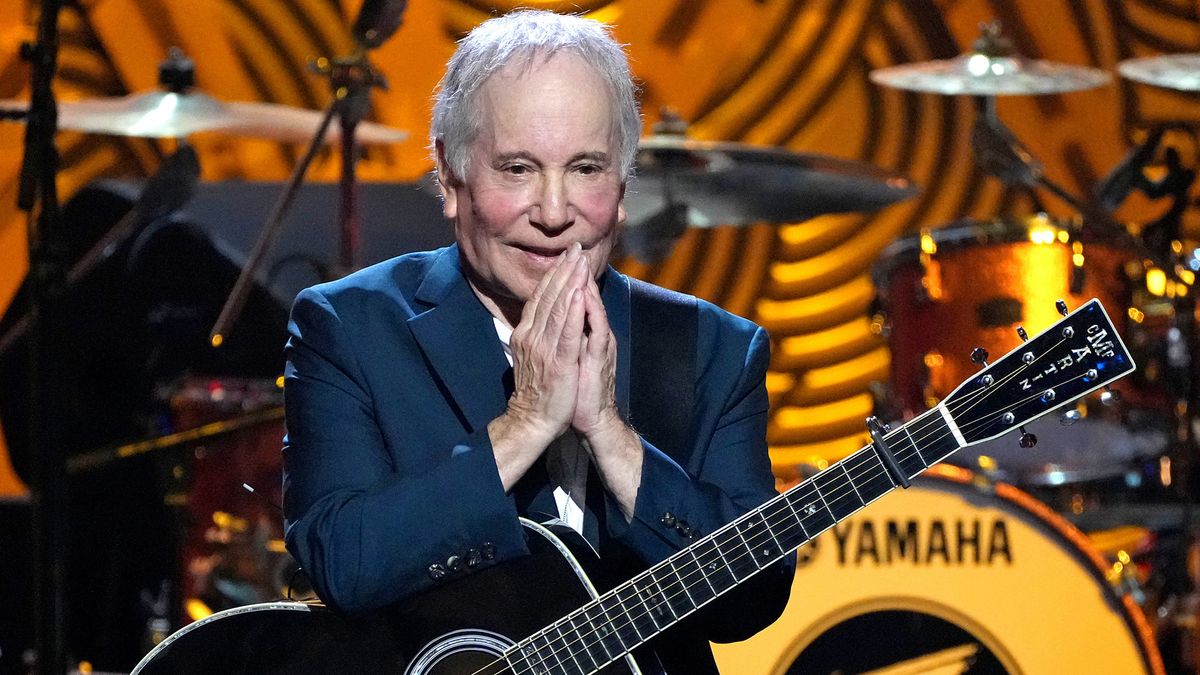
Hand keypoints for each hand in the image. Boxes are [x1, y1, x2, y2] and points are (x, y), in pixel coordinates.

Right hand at [505, 243, 588, 445]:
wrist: (532, 420)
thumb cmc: (537, 390)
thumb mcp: (532, 355)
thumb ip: (537, 332)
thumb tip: (543, 312)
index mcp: (526, 333)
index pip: (540, 297)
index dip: (554, 274)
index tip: (566, 255)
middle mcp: (532, 336)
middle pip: (549, 296)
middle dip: (564, 270)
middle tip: (576, 247)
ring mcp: (544, 348)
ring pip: (558, 307)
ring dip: (570, 282)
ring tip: (580, 261)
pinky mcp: (559, 361)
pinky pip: (567, 331)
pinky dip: (573, 310)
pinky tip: (580, 293)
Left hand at [573, 272, 642, 519]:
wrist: (586, 419)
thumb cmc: (571, 391)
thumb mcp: (565, 358)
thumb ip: (564, 336)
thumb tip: (551, 318)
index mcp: (583, 333)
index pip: (575, 299)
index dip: (569, 277)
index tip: (563, 255)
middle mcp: (593, 335)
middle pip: (584, 297)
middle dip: (577, 271)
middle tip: (574, 247)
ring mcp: (599, 344)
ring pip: (590, 307)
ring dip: (583, 283)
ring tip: (579, 260)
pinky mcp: (600, 357)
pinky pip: (595, 328)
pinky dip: (588, 309)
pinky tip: (582, 293)